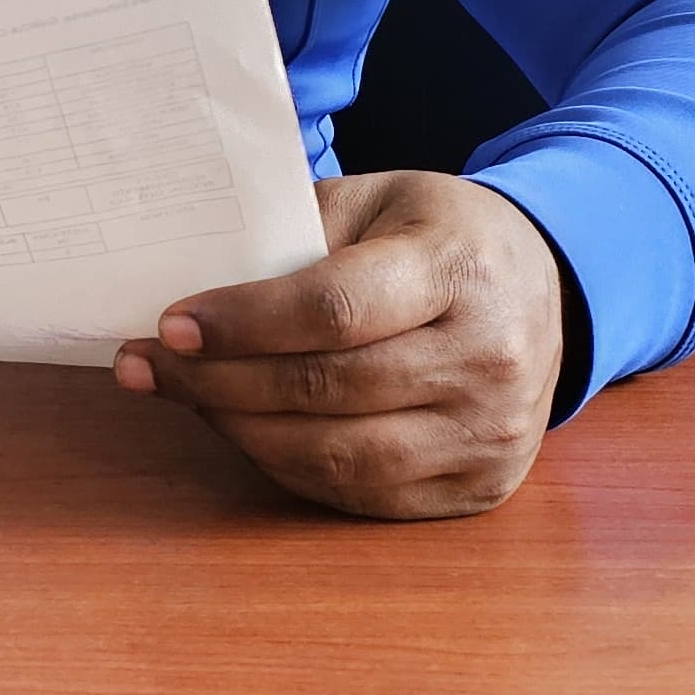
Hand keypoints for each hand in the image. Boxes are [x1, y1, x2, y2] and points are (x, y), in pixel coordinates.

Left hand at [113, 171, 564, 519]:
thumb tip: (193, 278)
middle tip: (146, 365)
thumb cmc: (440, 237)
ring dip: (242, 431)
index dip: (244, 323)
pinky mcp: (480, 487)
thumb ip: (296, 232)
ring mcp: (490, 433)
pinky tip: (244, 431)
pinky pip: (363, 494)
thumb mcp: (379, 200)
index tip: (171, 323)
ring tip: (185, 397)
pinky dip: (288, 467)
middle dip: (219, 380)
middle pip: (329, 388)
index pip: (336, 310)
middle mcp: (488, 358)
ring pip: (341, 455)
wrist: (548, 290)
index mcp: (461, 269)